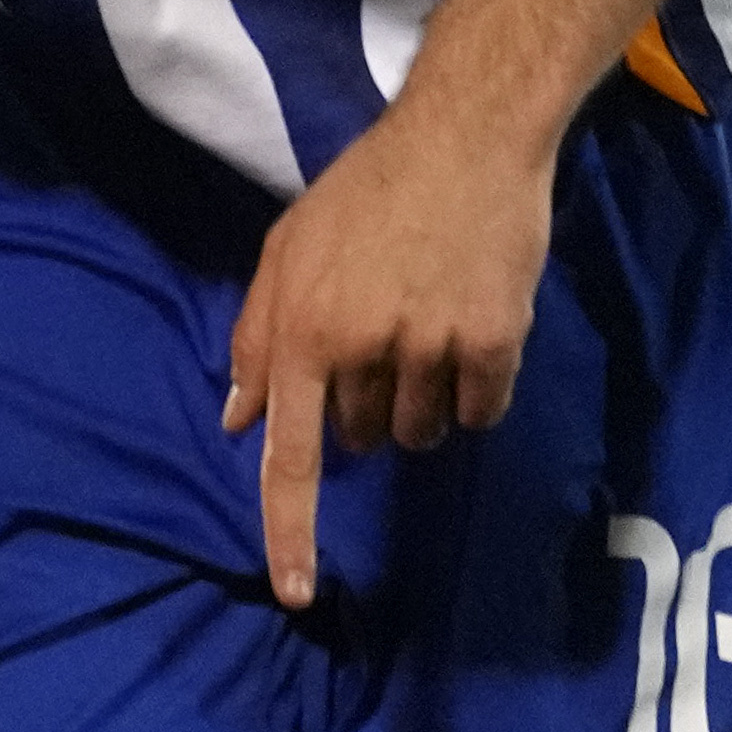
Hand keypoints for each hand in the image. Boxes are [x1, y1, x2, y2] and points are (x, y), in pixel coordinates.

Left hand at [219, 92, 550, 609]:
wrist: (466, 136)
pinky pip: (480, 412)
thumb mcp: (288, 248)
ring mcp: (433, 346)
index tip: (295, 594)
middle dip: (365, 402)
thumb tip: (237, 423)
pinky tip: (470, 324)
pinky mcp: (495, 342)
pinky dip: (475, 388)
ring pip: (421, 431)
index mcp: (304, 326)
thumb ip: (258, 338)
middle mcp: (365, 345)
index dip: (290, 529)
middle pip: (361, 437)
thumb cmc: (365, 190)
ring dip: (421, 398)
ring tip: (426, 318)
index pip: (292, 452)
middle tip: (382, 327)